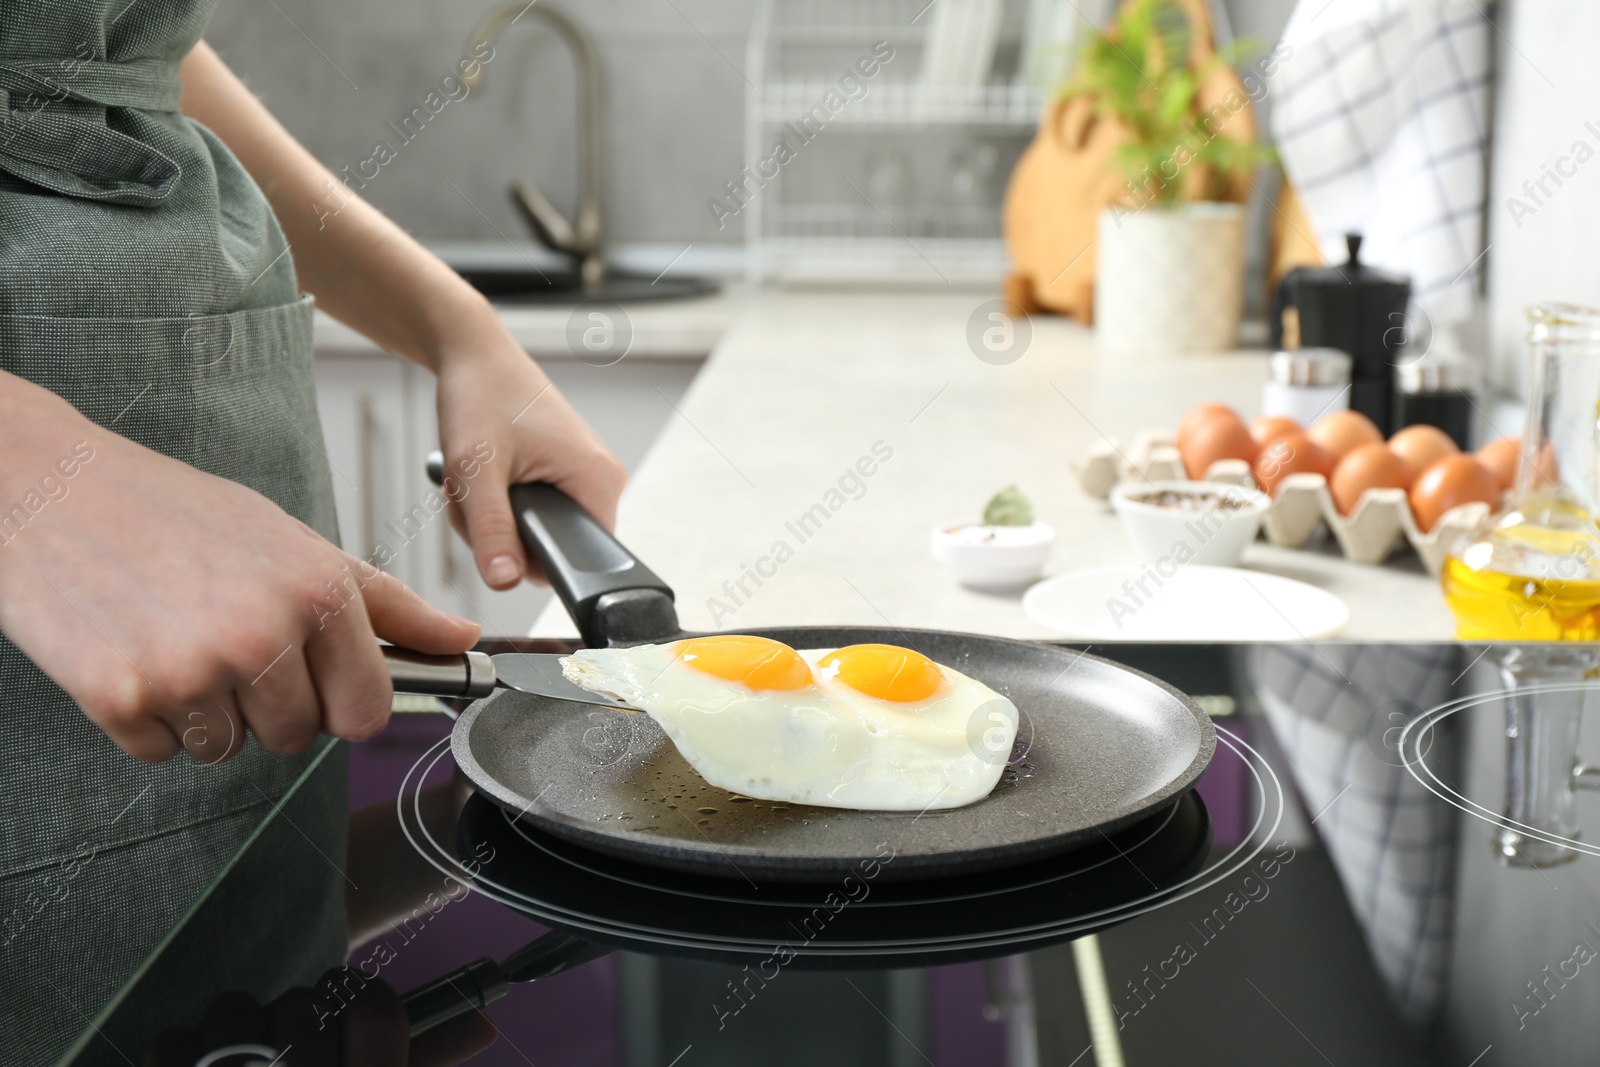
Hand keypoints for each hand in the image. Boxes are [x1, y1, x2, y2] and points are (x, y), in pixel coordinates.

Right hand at [0, 378, 480, 762]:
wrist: (46, 485)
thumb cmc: (172, 511)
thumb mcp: (294, 541)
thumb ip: (385, 602)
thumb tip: (461, 638)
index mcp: (317, 589)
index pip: (369, 711)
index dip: (343, 705)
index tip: (320, 687)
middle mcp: (262, 631)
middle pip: (298, 737)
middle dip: (269, 705)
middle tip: (226, 641)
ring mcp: (191, 669)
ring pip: (228, 749)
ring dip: (206, 712)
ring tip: (175, 637)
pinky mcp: (121, 698)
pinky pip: (161, 753)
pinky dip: (147, 719)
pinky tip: (133, 651)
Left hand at [140, 971, 496, 1066]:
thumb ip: (429, 1065)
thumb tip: (483, 1024)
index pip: (375, 1008)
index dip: (359, 995)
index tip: (343, 1009)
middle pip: (303, 1003)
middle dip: (293, 1019)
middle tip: (290, 1052)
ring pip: (232, 1008)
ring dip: (232, 1028)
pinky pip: (171, 1040)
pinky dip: (178, 1052)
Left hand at [433, 321, 625, 588]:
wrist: (473, 354)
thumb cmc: (480, 395)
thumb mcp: (476, 470)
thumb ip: (492, 530)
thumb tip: (505, 582)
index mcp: (599, 481)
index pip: (579, 561)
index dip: (531, 558)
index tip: (497, 526)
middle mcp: (603, 480)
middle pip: (553, 549)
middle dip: (504, 535)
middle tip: (476, 495)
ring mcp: (585, 475)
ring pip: (538, 532)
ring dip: (497, 517)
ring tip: (478, 479)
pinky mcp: (566, 472)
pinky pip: (535, 511)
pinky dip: (502, 501)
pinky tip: (488, 475)